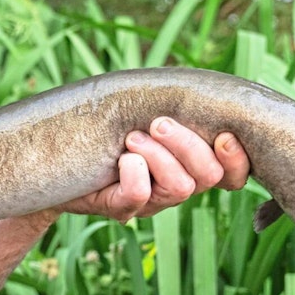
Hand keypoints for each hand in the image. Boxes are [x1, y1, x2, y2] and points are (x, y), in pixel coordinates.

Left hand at [55, 118, 249, 222]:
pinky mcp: (121, 209)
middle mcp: (177, 187)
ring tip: (132, 137)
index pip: (233, 175)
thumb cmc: (109, 125)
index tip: (223, 136)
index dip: (236, 160)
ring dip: (158, 155)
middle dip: (188, 145)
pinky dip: (133, 173)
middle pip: (208, 177)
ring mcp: (151, 203)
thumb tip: (198, 86)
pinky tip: (121, 158)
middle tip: (158, 123)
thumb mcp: (145, 112)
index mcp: (191, 165)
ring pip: (179, 188)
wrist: (58, 154)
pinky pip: (139, 197)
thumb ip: (174, 107)